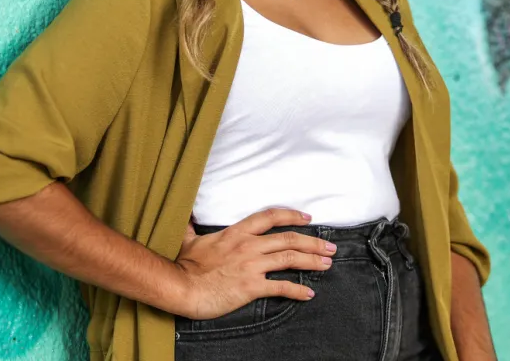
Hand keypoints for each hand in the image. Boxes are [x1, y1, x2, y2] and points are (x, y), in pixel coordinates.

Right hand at [162, 208, 336, 318]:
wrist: (180, 286)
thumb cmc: (184, 264)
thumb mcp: (189, 239)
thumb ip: (192, 227)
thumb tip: (185, 215)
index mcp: (237, 232)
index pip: (271, 217)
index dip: (292, 215)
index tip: (308, 218)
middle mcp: (249, 245)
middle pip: (290, 239)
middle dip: (313, 243)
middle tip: (330, 247)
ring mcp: (252, 266)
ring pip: (290, 259)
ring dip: (312, 262)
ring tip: (327, 264)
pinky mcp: (251, 287)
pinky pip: (281, 287)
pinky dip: (298, 291)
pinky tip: (309, 294)